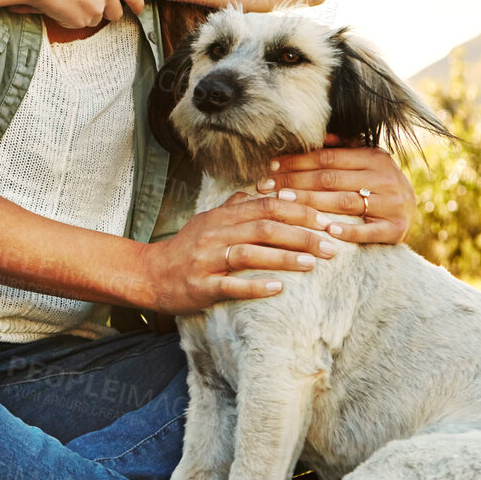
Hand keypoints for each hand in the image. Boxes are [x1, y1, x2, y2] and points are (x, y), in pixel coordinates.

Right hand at [0, 0, 142, 26]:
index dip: (138, 3)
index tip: (139, 9)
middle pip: (115, 13)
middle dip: (108, 11)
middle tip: (96, 6)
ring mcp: (93, 9)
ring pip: (95, 19)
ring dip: (87, 13)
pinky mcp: (78, 21)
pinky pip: (77, 23)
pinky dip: (70, 18)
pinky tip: (59, 4)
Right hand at [133, 193, 340, 314]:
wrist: (149, 274)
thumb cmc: (185, 249)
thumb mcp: (209, 220)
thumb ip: (237, 206)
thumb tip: (268, 191)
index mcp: (221, 216)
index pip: (267, 206)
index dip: (300, 211)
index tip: (326, 221)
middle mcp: (215, 234)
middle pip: (264, 227)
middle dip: (301, 235)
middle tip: (331, 245)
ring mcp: (207, 260)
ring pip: (250, 253)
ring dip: (284, 257)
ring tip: (312, 263)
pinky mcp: (201, 285)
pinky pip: (230, 285)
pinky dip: (255, 286)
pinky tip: (278, 288)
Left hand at [254, 135, 415, 243]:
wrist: (410, 212)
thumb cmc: (378, 184)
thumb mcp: (367, 162)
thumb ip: (345, 148)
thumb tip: (321, 135)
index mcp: (374, 157)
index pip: (328, 158)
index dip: (298, 161)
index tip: (270, 166)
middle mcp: (385, 178)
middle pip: (330, 179)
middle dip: (294, 181)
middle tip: (267, 187)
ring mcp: (391, 204)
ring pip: (344, 201)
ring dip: (311, 202)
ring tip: (284, 203)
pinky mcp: (395, 228)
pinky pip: (368, 230)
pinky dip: (348, 231)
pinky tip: (327, 231)